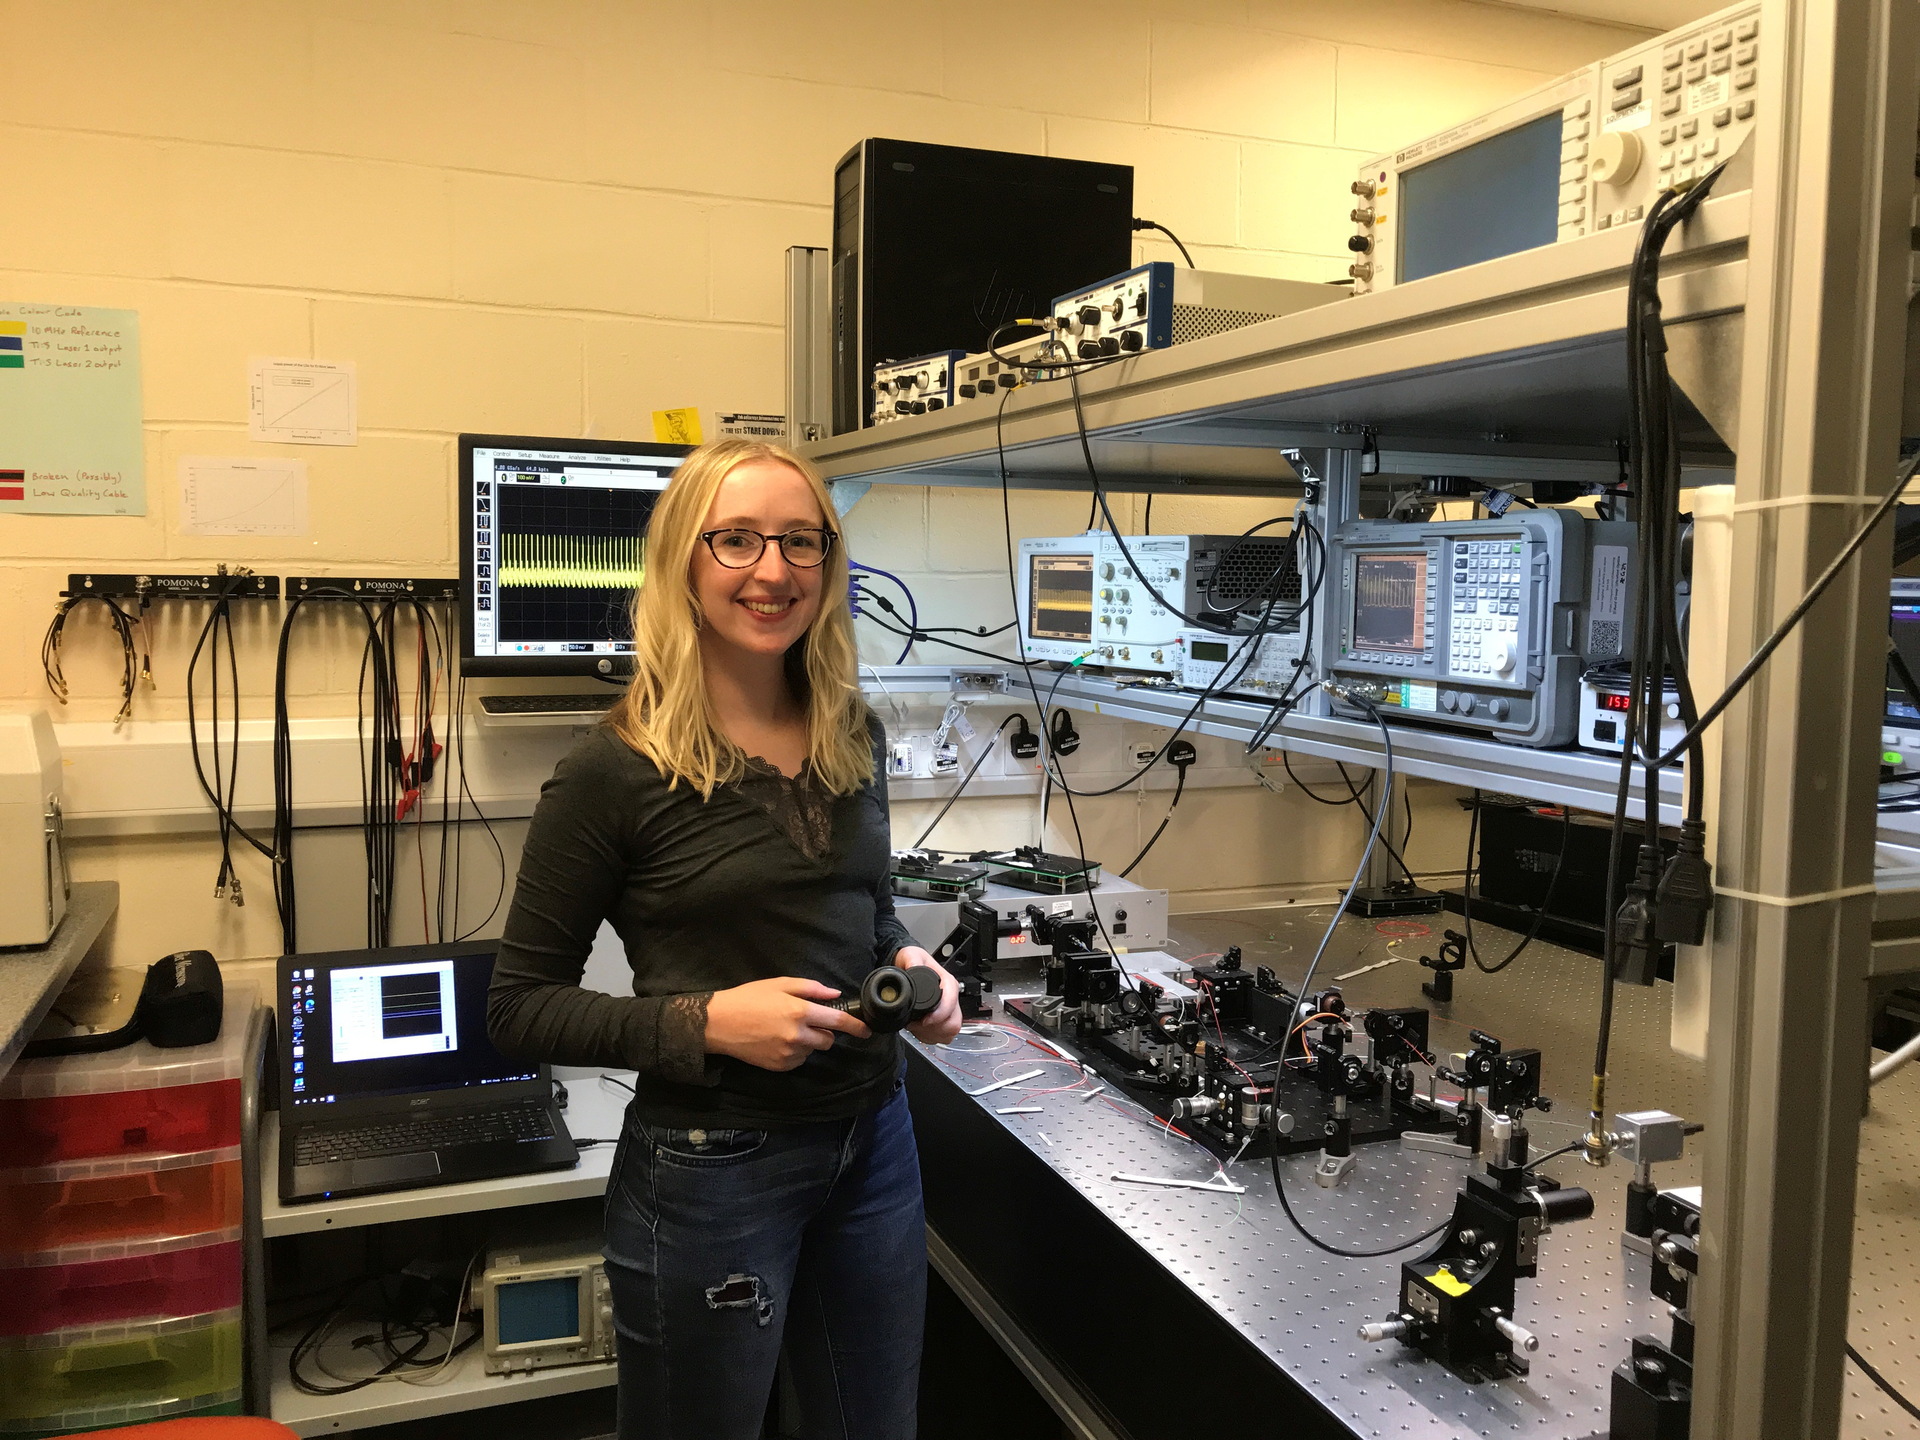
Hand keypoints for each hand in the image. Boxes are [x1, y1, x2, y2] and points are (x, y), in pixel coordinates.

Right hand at [705, 977, 870, 1071]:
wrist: (719, 1024)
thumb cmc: (749, 998)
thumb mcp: (779, 984)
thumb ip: (811, 989)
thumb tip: (835, 994)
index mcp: (800, 1011)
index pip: (838, 1021)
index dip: (856, 1027)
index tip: (866, 1031)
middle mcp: (797, 1035)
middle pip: (828, 1040)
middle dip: (823, 1031)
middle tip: (805, 1021)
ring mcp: (788, 1053)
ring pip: (812, 1050)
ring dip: (807, 1042)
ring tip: (784, 1029)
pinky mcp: (779, 1066)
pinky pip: (798, 1060)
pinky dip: (795, 1052)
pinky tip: (777, 1041)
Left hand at [896, 947, 962, 1044]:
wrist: (912, 966)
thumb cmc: (915, 961)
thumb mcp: (911, 954)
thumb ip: (912, 959)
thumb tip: (913, 968)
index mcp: (947, 982)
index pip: (951, 1002)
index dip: (939, 1015)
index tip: (925, 1020)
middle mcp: (951, 997)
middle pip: (954, 1022)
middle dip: (935, 1028)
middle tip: (917, 1025)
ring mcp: (949, 1010)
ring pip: (950, 1031)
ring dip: (933, 1034)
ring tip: (917, 1027)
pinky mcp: (944, 1019)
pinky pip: (945, 1036)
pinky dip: (932, 1037)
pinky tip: (921, 1030)